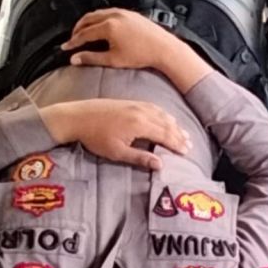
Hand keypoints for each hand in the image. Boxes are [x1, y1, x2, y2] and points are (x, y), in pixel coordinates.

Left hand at [41, 98, 190, 170]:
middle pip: (166, 124)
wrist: (78, 116)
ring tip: (183, 133)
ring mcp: (137, 105)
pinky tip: (166, 118)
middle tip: (189, 144)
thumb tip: (160, 165)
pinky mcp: (131, 102)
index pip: (165, 135)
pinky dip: (164, 114)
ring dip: (174, 124)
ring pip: (162, 114)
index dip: (176, 144)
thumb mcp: (117, 152)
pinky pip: (154, 107)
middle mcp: (142, 112)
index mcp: (140, 125)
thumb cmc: (95, 137)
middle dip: (179, 135)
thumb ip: (140, 157)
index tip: (186, 152)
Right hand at [61, 8, 211, 92]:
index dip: (73, 41)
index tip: (66, 47)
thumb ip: (92, 58)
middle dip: (78, 28)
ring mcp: (123, 12)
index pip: (84, 33)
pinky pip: (109, 12)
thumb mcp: (113, 60)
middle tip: (72, 38)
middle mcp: (115, 15)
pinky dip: (100, 18)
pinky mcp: (131, 13)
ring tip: (84, 32)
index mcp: (109, 26)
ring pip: (98, 13)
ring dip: (88, 22)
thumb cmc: (142, 55)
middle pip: (88, 19)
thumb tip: (75, 59)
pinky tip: (100, 27)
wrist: (164, 49)